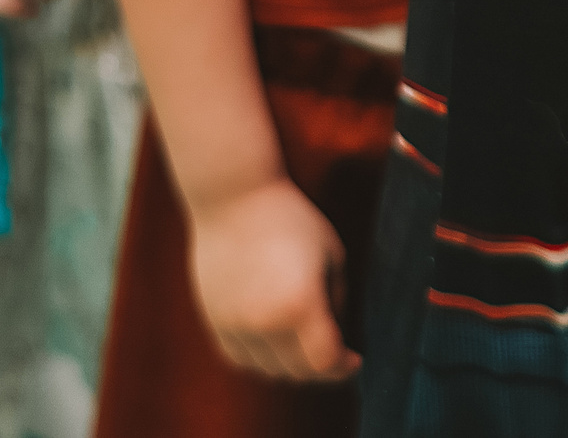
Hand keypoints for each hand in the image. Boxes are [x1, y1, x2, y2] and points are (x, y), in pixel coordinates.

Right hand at [189, 178, 361, 381]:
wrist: (231, 195)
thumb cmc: (288, 217)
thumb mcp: (331, 255)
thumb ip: (336, 301)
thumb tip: (335, 332)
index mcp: (300, 305)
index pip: (325, 361)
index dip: (344, 366)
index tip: (354, 359)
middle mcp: (264, 322)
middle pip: (296, 372)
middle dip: (320, 369)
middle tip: (333, 355)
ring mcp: (233, 323)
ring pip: (266, 370)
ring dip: (289, 366)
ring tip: (302, 348)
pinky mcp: (213, 319)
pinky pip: (239, 357)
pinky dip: (259, 357)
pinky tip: (273, 340)